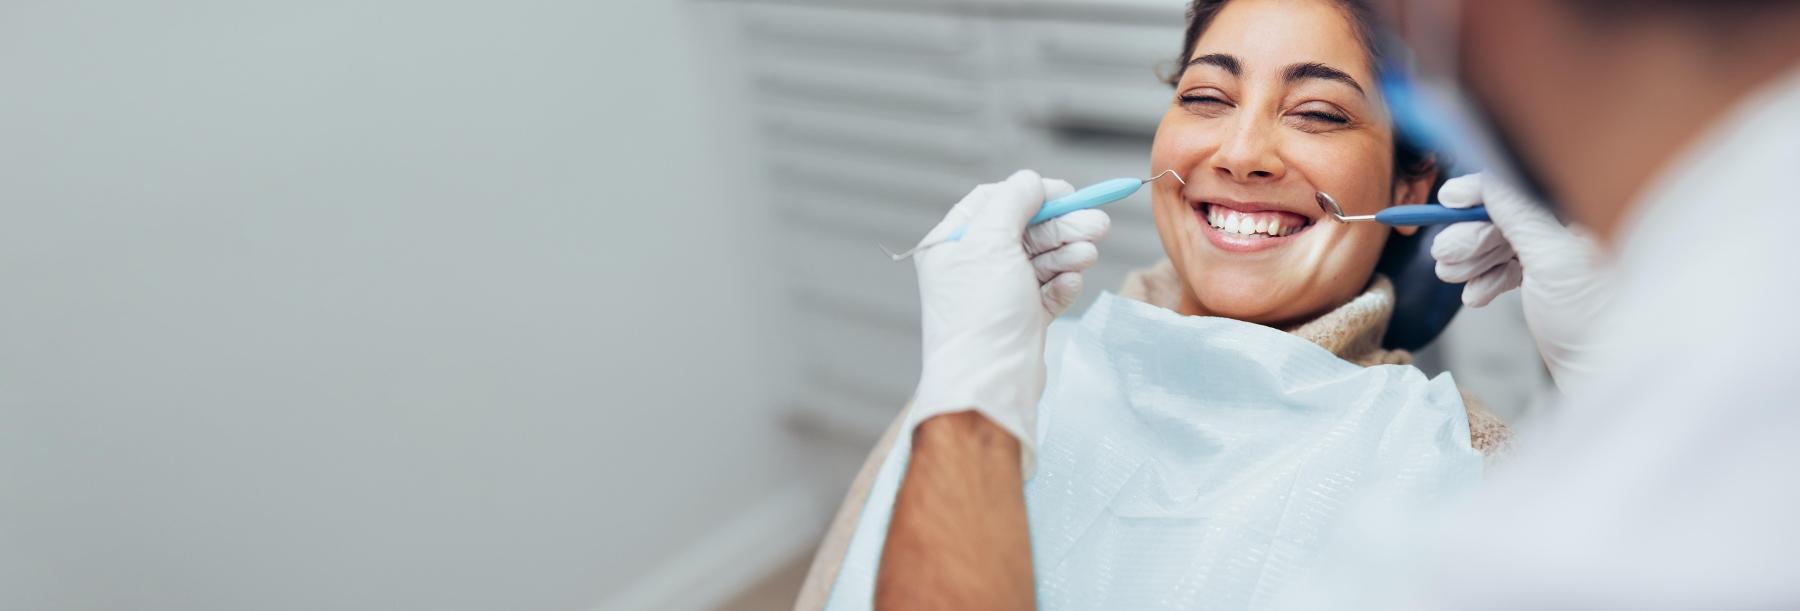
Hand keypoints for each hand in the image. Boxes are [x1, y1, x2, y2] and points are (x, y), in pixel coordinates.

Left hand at [907, 169, 1108, 469]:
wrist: (989, 383)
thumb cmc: (981, 312)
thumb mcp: (991, 241)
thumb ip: (1013, 201)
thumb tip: (1032, 182)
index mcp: (952, 245)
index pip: (993, 201)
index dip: (1031, 193)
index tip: (1066, 193)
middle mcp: (973, 267)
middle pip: (1025, 230)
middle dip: (1061, 225)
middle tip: (1099, 224)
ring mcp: (999, 295)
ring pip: (1041, 260)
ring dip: (1067, 252)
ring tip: (1088, 253)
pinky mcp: (1022, 320)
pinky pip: (1048, 290)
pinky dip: (1062, 284)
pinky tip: (1070, 283)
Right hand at [1430, 173, 1613, 392]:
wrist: (1605, 373)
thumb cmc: (1593, 319)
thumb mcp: (1552, 258)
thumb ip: (1519, 214)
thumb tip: (1487, 181)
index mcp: (1581, 213)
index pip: (1521, 188)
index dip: (1480, 193)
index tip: (1447, 201)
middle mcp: (1568, 230)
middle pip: (1504, 218)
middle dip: (1469, 237)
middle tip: (1444, 255)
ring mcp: (1556, 258)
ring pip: (1500, 246)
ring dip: (1470, 261)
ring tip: (1452, 277)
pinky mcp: (1545, 285)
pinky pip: (1505, 271)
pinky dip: (1485, 282)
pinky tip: (1475, 296)